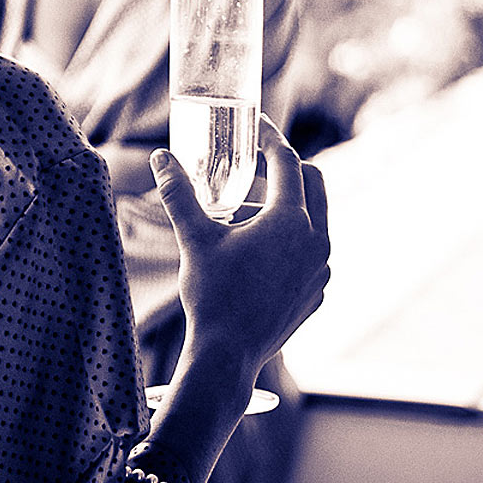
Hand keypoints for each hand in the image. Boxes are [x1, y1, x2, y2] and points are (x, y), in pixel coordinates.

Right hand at [154, 115, 329, 372]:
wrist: (228, 354)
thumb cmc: (212, 294)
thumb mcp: (194, 237)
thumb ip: (179, 193)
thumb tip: (161, 158)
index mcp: (291, 221)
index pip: (288, 163)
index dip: (270, 139)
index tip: (257, 128)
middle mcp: (317, 242)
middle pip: (314, 184)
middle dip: (287, 169)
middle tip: (257, 165)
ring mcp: (322, 270)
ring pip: (314, 220)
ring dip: (286, 207)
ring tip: (245, 216)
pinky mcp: (317, 293)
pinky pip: (312, 253)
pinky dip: (292, 240)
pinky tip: (258, 252)